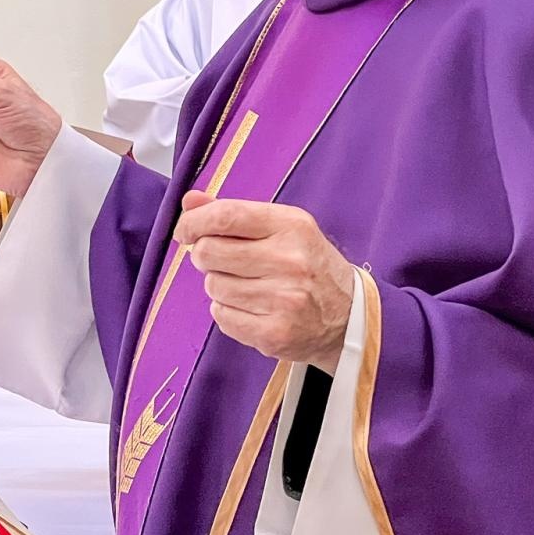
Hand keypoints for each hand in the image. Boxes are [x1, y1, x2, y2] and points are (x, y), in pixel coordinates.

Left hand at [173, 191, 355, 372]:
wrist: (349, 318)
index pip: (226, 216)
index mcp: (292, 226)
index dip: (193, 222)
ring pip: (213, 286)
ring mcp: (284, 300)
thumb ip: (232, 213)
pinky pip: (222, 316)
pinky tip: (252, 308)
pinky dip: (227, 311)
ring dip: (219, 285)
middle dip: (205, 255)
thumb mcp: (282, 228)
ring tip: (246, 285)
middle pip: (209, 252)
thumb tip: (189, 200)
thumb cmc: (308, 265)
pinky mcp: (275, 334)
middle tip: (221, 260)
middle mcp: (290, 261)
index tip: (184, 230)